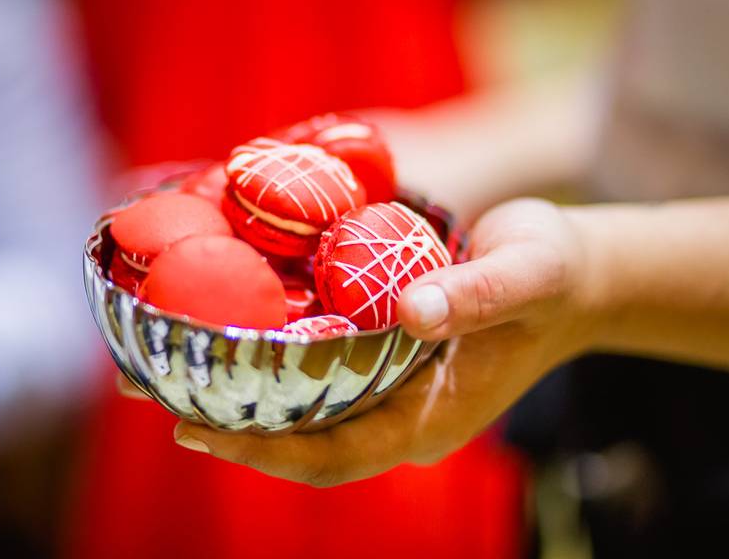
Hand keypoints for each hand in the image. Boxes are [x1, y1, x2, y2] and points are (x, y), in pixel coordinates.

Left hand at [171, 198, 596, 485]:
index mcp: (431, 417)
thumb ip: (478, 294)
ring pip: (301, 411)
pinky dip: (268, 361)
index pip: (335, 456)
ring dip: (238, 396)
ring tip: (170, 368)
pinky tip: (231, 329)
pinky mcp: (381, 360)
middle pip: (301, 442)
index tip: (198, 430)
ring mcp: (389, 390)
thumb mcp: (527, 272)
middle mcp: (400, 413)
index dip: (264, 452)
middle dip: (231, 428)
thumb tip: (412, 313)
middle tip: (156, 396)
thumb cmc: (554, 274)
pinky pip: (316, 374)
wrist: (572, 274)